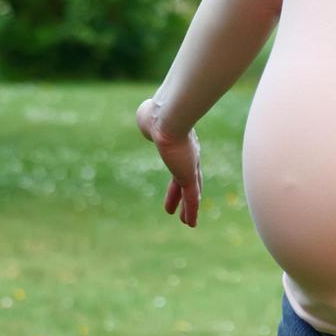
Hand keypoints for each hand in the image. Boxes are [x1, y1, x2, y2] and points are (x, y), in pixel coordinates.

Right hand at [135, 97, 201, 228]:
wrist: (165, 118)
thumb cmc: (156, 114)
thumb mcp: (150, 115)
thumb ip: (148, 115)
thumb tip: (143, 112)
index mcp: (179, 144)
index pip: (181, 162)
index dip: (179, 173)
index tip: (178, 183)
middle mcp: (188, 156)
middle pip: (189, 179)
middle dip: (185, 193)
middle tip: (184, 204)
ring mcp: (189, 166)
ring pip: (192, 192)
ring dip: (188, 208)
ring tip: (187, 222)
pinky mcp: (188, 176)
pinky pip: (192, 198)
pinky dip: (191, 211)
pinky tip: (191, 223)